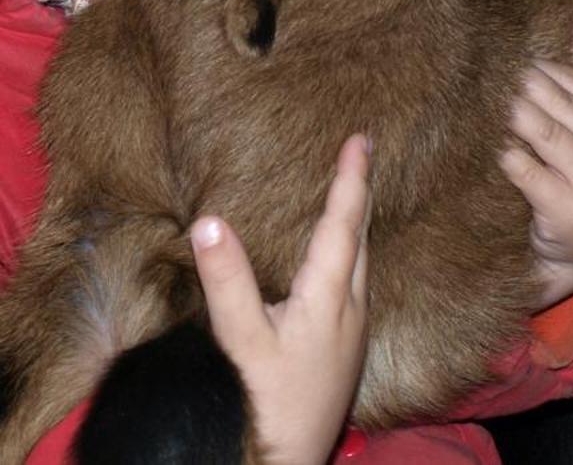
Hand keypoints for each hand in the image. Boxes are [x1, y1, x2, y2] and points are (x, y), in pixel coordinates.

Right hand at [191, 132, 370, 464]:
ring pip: (362, 263)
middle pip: (361, 239)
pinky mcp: (346, 351)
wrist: (291, 461)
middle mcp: (351, 310)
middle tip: (362, 155)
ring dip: (357, 225)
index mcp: (329, 299)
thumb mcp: (242, 340)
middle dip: (361, 195)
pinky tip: (339, 264)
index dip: (352, 179)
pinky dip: (351, 255)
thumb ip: (227, 280)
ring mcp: (352, 333)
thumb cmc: (269, 403)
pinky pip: (357, 284)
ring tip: (352, 198)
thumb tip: (210, 219)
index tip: (362, 139)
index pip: (343, 225)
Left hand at [499, 16, 572, 308]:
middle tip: (494, 85)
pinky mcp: (568, 211)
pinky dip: (506, 157)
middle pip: (555, 103)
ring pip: (540, 131)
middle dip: (521, 91)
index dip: (541, 72)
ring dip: (511, 118)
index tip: (513, 67)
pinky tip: (498, 152)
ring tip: (492, 111)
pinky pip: (524, 168)